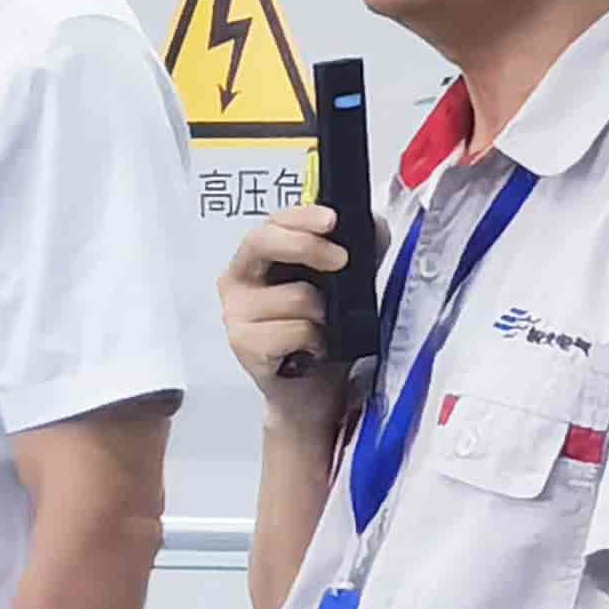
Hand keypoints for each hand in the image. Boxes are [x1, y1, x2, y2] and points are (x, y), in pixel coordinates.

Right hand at [221, 206, 360, 424]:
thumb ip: (356, 250)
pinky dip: (316, 341)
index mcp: (257, 260)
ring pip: (296, 295)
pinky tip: (313, 351)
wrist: (312, 392)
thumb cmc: (324, 335)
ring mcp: (235, 313)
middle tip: (340, 260)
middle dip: (305, 245)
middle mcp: (237, 281)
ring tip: (324, 330)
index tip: (332, 220)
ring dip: (324, 314)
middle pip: (261, 242)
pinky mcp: (244, 344)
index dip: (301, 216)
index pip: (272, 223)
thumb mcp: (345, 285)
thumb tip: (372, 225)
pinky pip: (296, 330)